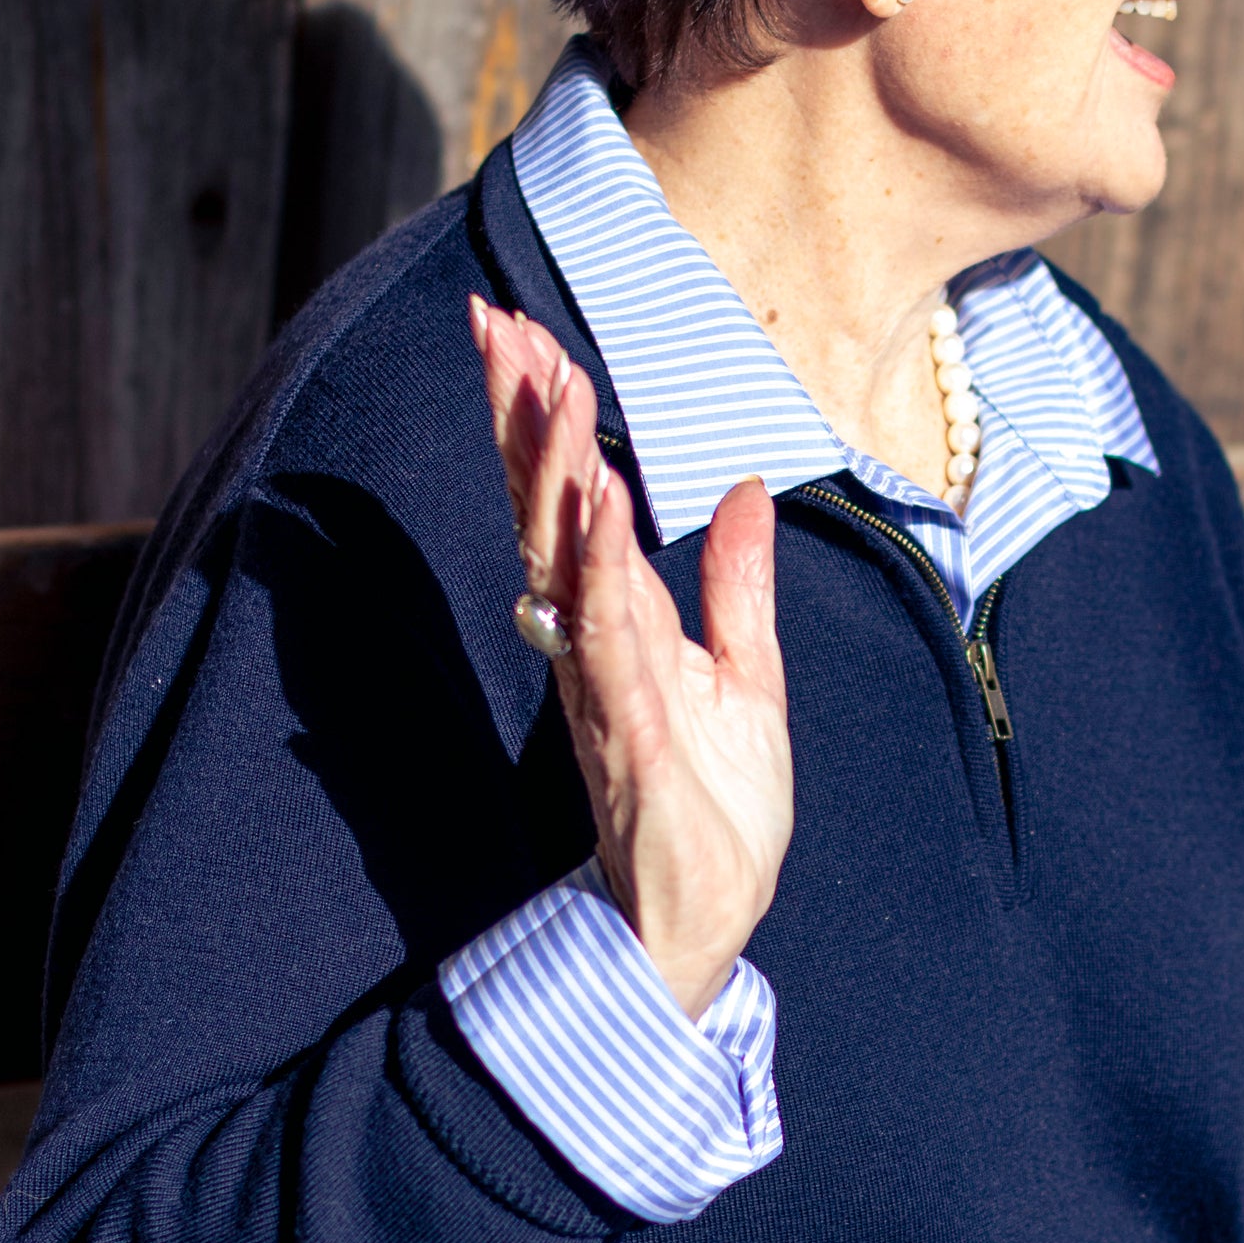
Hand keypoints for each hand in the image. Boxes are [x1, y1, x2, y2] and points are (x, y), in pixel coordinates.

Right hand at [471, 298, 793, 1017]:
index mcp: (618, 622)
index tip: (526, 333)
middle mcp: (592, 642)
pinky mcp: (629, 729)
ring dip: (555, 467)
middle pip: (543, 509)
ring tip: (552, 383)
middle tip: (495, 323)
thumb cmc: (715, 808)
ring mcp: (604, 684)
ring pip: (565, 558)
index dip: (546, 419)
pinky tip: (600, 496)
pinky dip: (601, 561)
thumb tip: (742, 488)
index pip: (569, 500)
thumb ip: (738, 584)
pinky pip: (608, 631)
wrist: (707, 919)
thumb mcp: (747, 675)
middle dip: (521, 416)